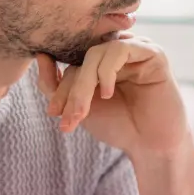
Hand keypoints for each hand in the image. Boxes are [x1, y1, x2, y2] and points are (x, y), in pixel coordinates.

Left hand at [35, 34, 188, 156]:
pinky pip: (121, 49)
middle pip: (81, 56)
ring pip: (97, 52)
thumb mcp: (79, 107)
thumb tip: (40, 56)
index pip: (70, 61)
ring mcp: (136, 49)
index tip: (53, 113)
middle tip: (67, 116)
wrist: (150, 146)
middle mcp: (118, 50)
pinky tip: (107, 94)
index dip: (57, 85)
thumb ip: (56, 85)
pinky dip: (107, 71)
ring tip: (83, 111)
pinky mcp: (153, 53)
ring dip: (84, 84)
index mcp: (101, 59)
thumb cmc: (117, 125)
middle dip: (70, 88)